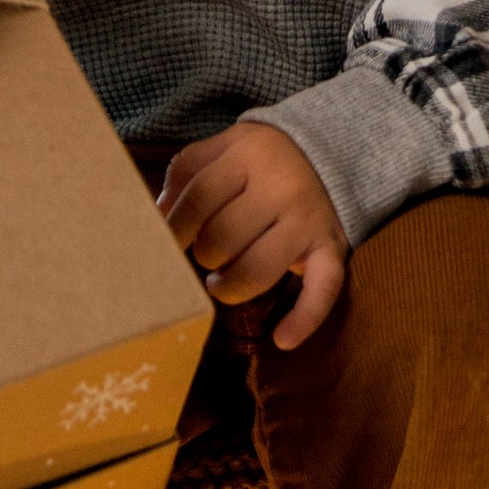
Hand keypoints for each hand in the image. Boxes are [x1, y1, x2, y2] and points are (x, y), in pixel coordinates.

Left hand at [157, 122, 348, 351]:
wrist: (326, 155)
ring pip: (259, 270)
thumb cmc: (258, 161)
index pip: (198, 199)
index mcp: (249, 155)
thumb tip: (156, 218)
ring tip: (221, 285)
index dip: (175, 228)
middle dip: (204, 256)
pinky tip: (283, 340)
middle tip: (207, 255)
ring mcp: (309, 220)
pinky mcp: (331, 248)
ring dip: (230, 287)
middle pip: (223, 238)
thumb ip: (185, 174)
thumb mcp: (222, 148)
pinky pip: (323, 289)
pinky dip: (304, 319)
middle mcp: (282, 186)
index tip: (168, 242)